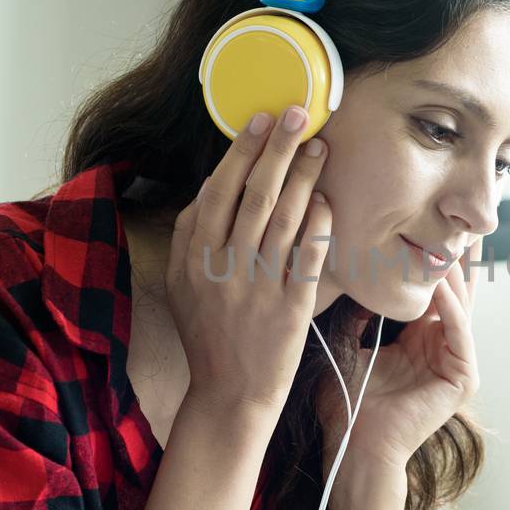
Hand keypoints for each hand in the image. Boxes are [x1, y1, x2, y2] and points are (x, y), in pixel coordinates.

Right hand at [166, 104, 331, 417]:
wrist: (230, 394)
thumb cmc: (209, 334)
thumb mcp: (182, 283)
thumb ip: (189, 236)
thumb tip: (209, 184)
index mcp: (194, 258)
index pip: (218, 191)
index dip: (241, 151)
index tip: (260, 119)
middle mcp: (224, 268)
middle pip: (254, 195)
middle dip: (277, 149)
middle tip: (297, 115)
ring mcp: (259, 287)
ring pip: (284, 218)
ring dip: (304, 176)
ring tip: (319, 147)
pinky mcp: (291, 307)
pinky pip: (309, 255)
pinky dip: (319, 223)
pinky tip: (328, 198)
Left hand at [316, 238, 482, 474]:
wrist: (354, 448)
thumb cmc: (346, 404)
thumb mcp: (348, 344)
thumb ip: (356, 311)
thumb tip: (350, 269)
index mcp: (418, 339)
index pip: (430, 290)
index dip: (426, 259)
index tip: (423, 224)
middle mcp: (441, 346)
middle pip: (454, 292)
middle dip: (454, 258)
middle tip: (456, 221)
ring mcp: (456, 362)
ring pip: (459, 307)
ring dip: (451, 276)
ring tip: (445, 243)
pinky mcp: (464, 379)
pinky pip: (459, 333)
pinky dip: (451, 308)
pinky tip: (440, 286)